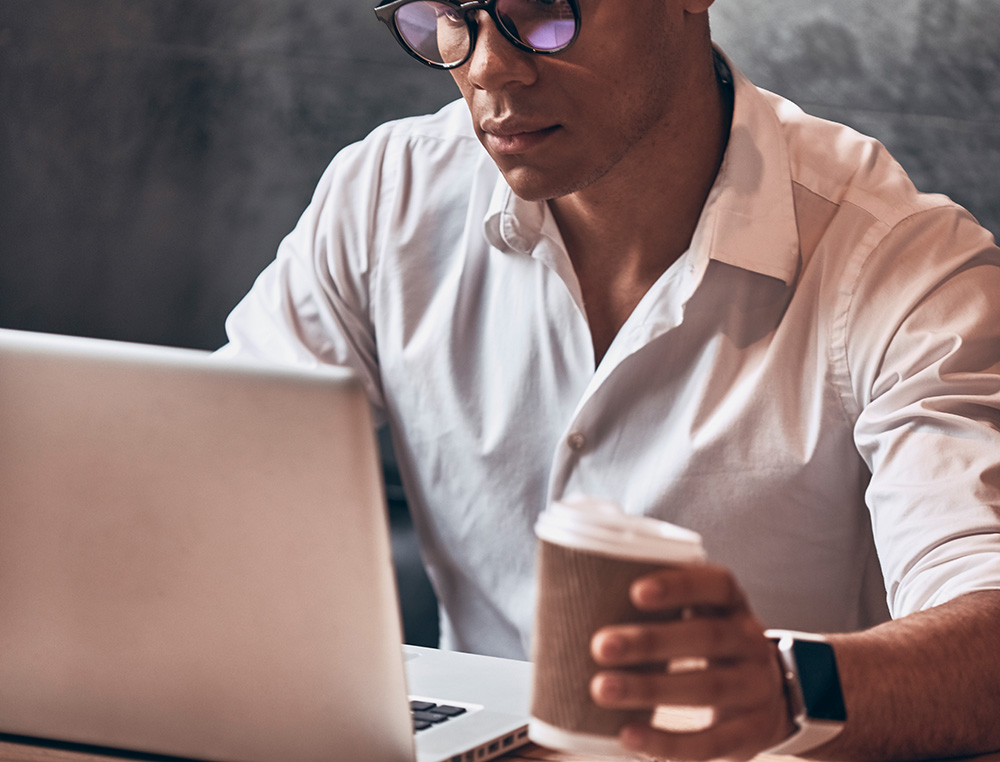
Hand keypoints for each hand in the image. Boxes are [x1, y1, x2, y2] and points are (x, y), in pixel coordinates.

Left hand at [589, 563, 793, 760]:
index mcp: (732, 606)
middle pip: (707, 637)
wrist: (769, 699)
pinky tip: (630, 736)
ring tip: (602, 689)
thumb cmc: (706, 648)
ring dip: (651, 689)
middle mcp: (751, 642)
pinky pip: (711, 742)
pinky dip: (668, 742)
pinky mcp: (752, 733)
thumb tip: (569, 609)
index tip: (635, 591)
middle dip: (651, 642)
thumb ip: (653, 612)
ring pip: (708, 687)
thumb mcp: (697, 618)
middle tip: (600, 646)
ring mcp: (756, 689)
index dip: (679, 585)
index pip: (716, 585)